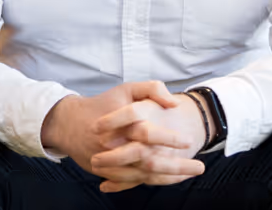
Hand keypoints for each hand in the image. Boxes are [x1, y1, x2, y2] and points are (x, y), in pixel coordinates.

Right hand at [41, 81, 189, 184]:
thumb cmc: (104, 103)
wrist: (72, 124)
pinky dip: (153, 183)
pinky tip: (170, 180)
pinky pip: (134, 183)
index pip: (149, 133)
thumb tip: (174, 102)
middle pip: (150, 162)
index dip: (170, 139)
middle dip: (178, 167)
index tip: (189, 141)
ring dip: (169, 178)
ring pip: (145, 176)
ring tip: (189, 174)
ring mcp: (113, 162)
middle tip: (199, 167)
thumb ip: (152, 89)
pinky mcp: (109, 173)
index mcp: (124, 123)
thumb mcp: (127, 88)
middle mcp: (118, 145)